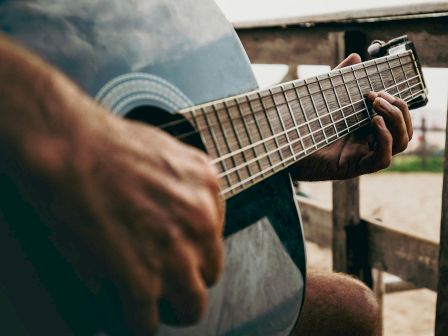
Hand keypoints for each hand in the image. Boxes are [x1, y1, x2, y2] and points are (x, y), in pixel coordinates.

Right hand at [0, 35, 223, 334]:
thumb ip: (185, 187)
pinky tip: (122, 312)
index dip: (193, 251)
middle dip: (186, 280)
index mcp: (209, 190)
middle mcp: (201, 223)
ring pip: (191, 306)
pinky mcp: (141, 280)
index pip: (215, 239)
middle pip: (208, 274)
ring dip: (169, 309)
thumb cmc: (107, 145)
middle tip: (164, 281)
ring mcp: (175, 254)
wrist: (72, 148)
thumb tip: (180, 215)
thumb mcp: (169, 154)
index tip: (178, 255)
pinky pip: (146, 322)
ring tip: (150, 306)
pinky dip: (134, 322)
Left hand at [291, 53, 412, 180]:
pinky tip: (375, 122)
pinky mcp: (352, 167)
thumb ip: (339, 78)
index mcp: (363, 127)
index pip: (397, 118)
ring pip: (401, 144)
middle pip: (404, 130)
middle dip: (400, 109)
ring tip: (377, 105)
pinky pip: (382, 160)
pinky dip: (386, 139)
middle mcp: (366, 143)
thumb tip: (356, 57)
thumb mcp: (322, 97)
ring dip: (396, 121)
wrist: (278, 144)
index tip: (375, 89)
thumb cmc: (297, 123)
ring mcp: (361, 156)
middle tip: (377, 96)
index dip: (396, 103)